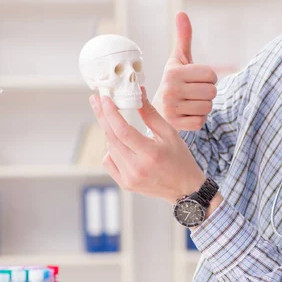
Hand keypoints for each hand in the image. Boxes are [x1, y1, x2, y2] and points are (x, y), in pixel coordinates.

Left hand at [90, 86, 206, 203]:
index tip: (103, 99)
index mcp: (150, 154)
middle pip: (112, 138)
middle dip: (102, 116)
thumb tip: (139, 93)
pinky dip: (111, 149)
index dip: (110, 113)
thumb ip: (151, 114)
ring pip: (110, 148)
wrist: (184, 188)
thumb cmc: (180, 159)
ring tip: (116, 122)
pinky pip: (109, 162)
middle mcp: (137, 168)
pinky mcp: (125, 184)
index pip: (123, 131)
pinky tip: (120, 144)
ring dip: (110, 132)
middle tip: (96, 101)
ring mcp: (129, 178)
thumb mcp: (170, 133)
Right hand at [152, 12, 217, 130]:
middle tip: (192, 93)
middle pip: (212, 92)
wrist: (155, 110)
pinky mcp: (176, 125)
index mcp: (173, 73)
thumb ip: (183, 38)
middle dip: (206, 93)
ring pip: (208, 107)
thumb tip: (181, 13)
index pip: (211, 75)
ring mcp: (172, 109)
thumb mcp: (177, 60)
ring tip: (189, 103)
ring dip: (203, 106)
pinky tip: (187, 115)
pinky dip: (198, 119)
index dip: (208, 78)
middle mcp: (170, 90)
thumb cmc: (173, 82)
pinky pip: (201, 121)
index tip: (195, 80)